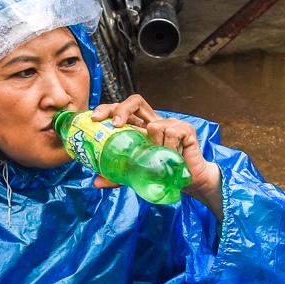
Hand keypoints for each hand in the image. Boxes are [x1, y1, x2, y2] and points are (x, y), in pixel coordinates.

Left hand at [91, 96, 223, 217]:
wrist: (189, 182)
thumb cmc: (164, 173)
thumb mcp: (135, 173)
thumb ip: (117, 176)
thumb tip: (95, 182)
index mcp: (141, 127)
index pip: (123, 109)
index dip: (109, 108)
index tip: (95, 118)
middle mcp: (154, 120)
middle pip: (135, 101)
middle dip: (122, 109)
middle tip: (115, 124)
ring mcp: (170, 122)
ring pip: (153, 125)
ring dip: (155, 146)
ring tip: (163, 158)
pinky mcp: (185, 129)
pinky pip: (171, 133)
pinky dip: (170, 147)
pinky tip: (175, 156)